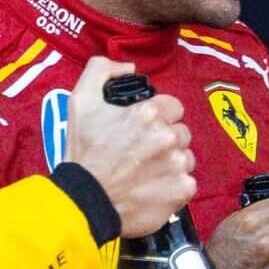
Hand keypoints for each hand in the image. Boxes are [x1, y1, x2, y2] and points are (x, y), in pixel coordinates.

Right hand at [60, 59, 196, 238]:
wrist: (83, 201)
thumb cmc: (83, 153)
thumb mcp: (80, 101)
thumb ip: (101, 69)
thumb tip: (129, 67)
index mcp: (149, 113)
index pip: (173, 106)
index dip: (159, 116)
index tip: (144, 129)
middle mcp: (167, 137)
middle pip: (181, 132)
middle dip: (165, 139)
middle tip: (142, 152)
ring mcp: (177, 165)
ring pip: (186, 156)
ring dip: (172, 161)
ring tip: (147, 171)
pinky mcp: (182, 190)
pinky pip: (187, 182)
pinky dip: (174, 185)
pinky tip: (153, 188)